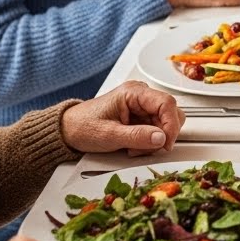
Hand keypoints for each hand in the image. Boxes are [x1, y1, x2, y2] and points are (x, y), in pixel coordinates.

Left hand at [62, 80, 183, 155]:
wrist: (68, 130)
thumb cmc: (83, 127)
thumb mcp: (109, 135)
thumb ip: (137, 137)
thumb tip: (161, 138)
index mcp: (134, 92)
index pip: (166, 103)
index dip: (171, 124)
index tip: (166, 142)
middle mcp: (141, 96)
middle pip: (171, 113)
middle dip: (162, 135)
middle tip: (148, 148)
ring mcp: (142, 106)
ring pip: (166, 123)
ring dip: (155, 140)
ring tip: (135, 148)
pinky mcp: (141, 117)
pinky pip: (157, 129)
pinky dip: (149, 142)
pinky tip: (134, 146)